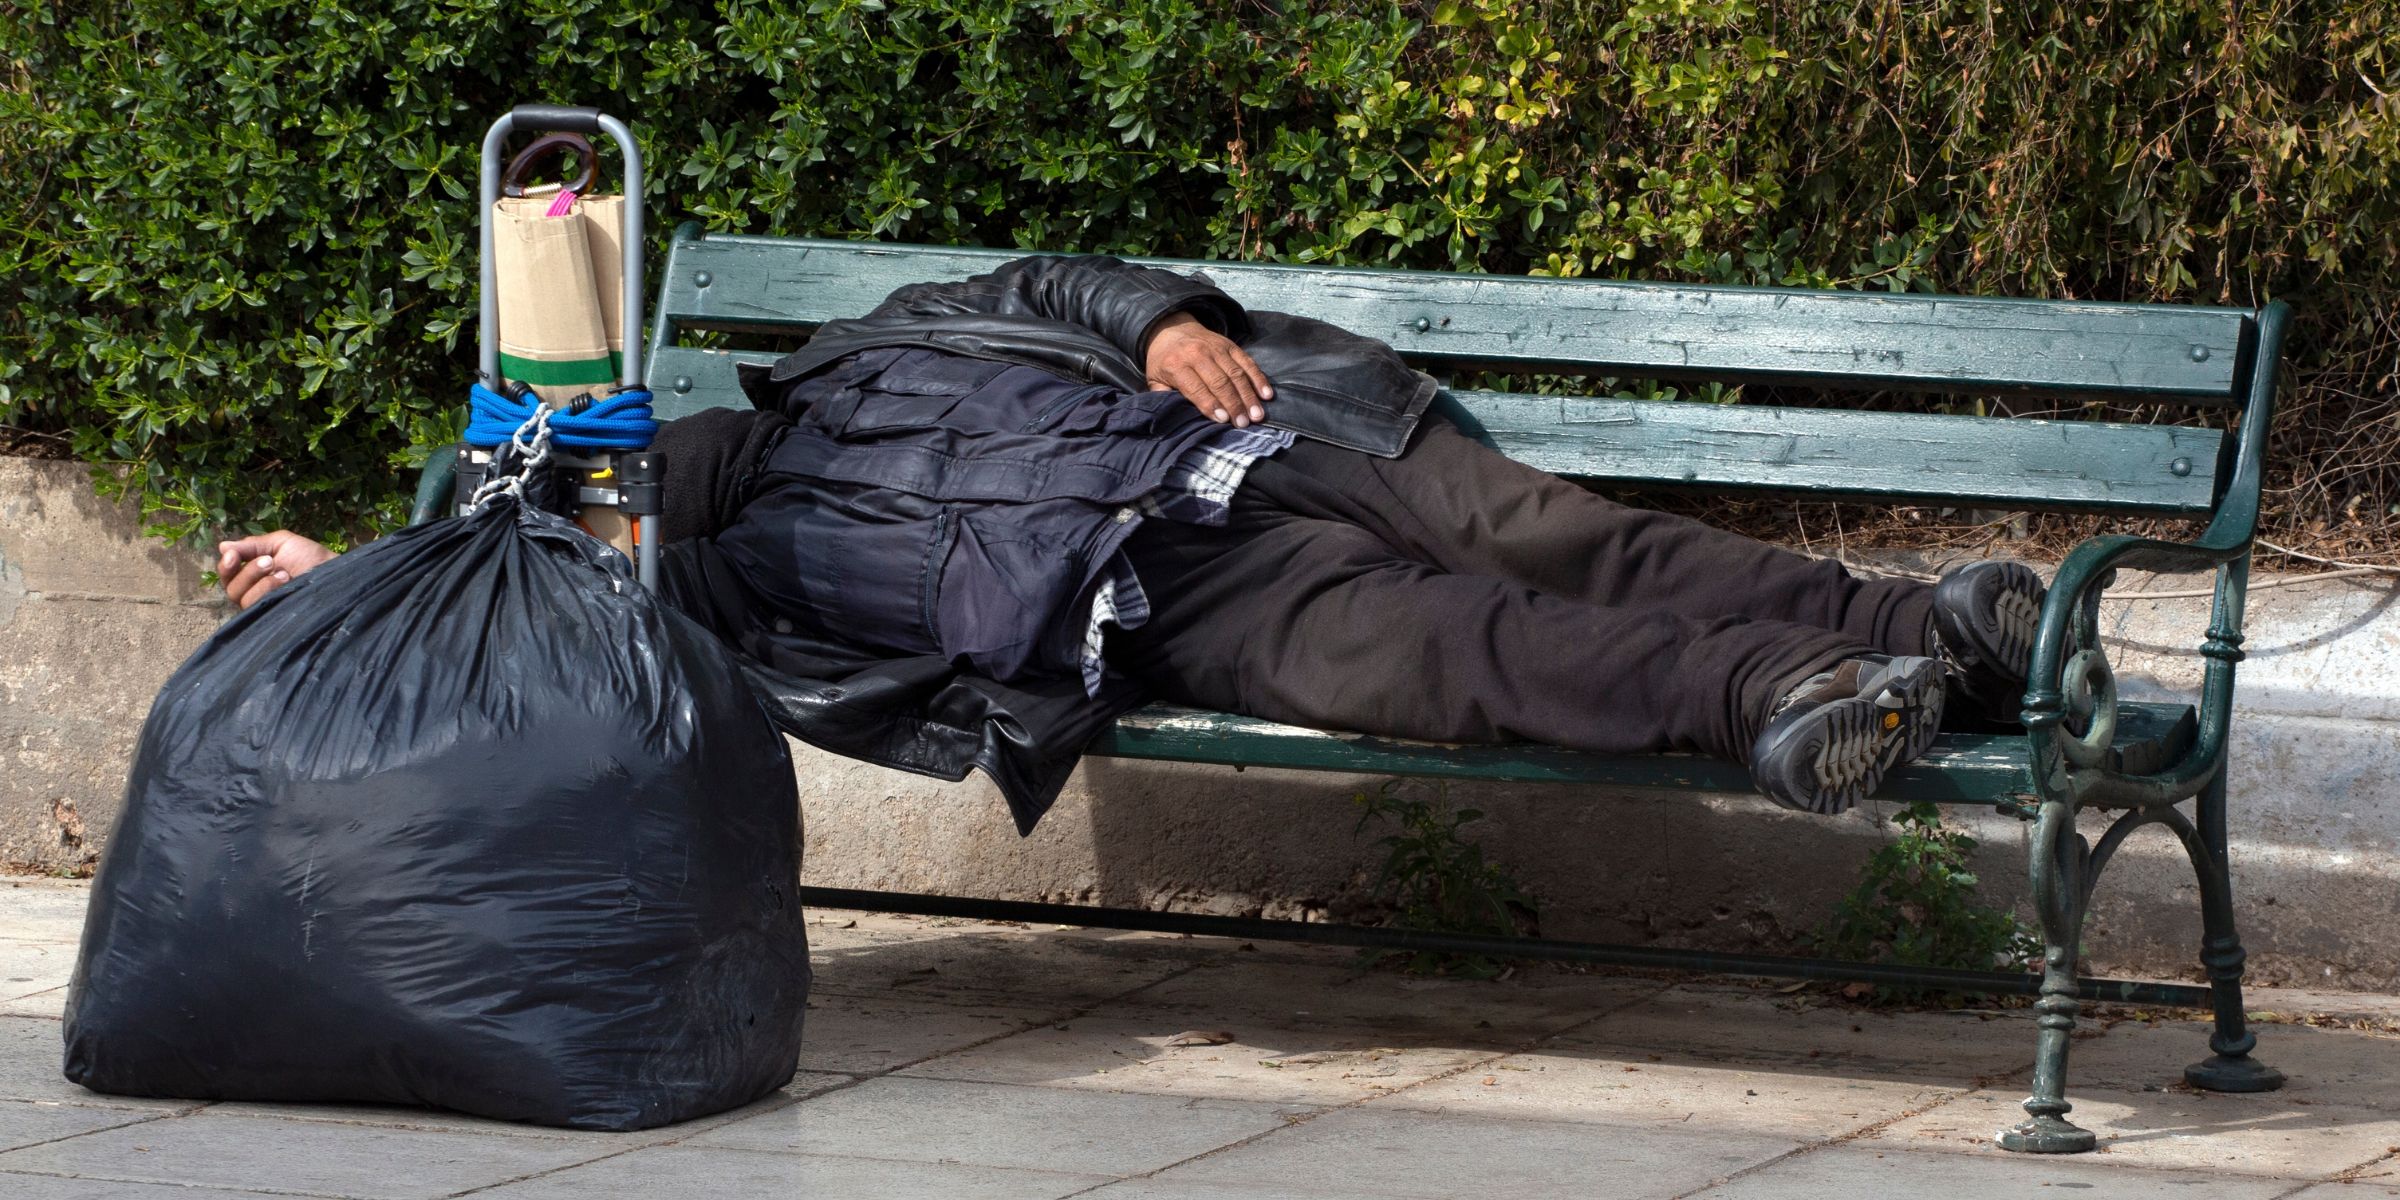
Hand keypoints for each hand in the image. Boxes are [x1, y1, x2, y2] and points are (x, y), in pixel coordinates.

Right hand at [215, 530, 337, 609]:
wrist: (335, 572)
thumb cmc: (310, 557)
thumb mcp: (280, 543)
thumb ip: (252, 545)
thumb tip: (222, 546)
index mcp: (251, 574)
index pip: (227, 574)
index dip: (225, 566)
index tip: (233, 556)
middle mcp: (253, 592)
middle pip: (231, 588)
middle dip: (247, 571)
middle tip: (269, 561)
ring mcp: (263, 606)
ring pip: (242, 599)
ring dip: (261, 582)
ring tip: (284, 573)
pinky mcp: (273, 616)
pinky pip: (257, 607)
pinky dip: (268, 591)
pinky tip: (285, 582)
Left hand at [1141, 311, 1273, 426]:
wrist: (1172, 329)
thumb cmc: (1164, 361)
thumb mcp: (1154, 378)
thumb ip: (1162, 397)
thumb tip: (1174, 415)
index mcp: (1176, 365)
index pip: (1196, 387)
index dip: (1211, 404)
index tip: (1224, 420)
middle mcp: (1198, 354)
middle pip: (1220, 381)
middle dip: (1234, 404)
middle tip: (1244, 423)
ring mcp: (1217, 348)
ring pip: (1236, 373)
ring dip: (1249, 395)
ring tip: (1257, 415)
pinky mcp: (1230, 345)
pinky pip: (1247, 362)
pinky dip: (1258, 378)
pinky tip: (1266, 394)